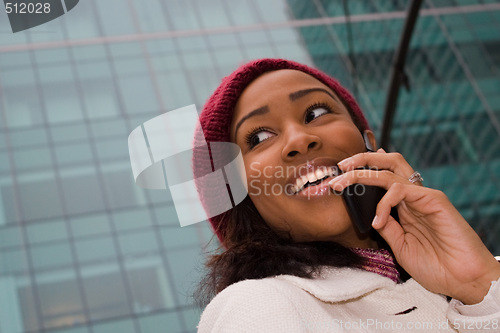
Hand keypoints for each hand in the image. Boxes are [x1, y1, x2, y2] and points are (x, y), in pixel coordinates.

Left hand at [329, 149, 499, 304]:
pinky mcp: (434, 199)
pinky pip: (401, 190)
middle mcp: (412, 197)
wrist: (465, 280)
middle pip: (385, 164)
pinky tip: (377, 221)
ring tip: (342, 182)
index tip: (335, 181)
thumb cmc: (436, 266)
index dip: (358, 174)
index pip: (379, 179)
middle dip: (359, 160)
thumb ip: (386, 228)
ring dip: (362, 173)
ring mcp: (422, 196)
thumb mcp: (400, 246)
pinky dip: (384, 203)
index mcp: (403, 206)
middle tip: (339, 167)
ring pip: (389, 171)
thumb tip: (368, 214)